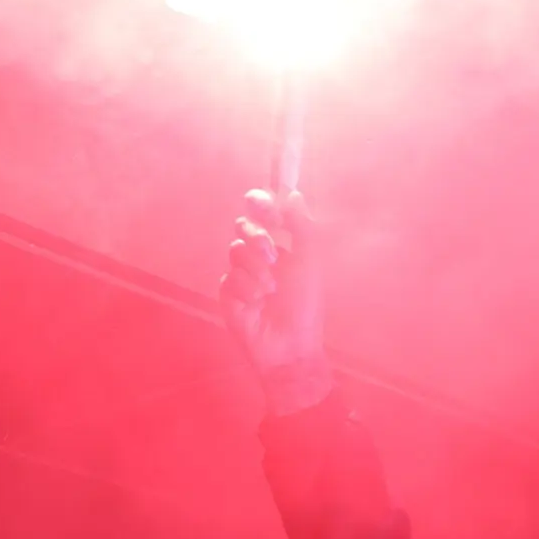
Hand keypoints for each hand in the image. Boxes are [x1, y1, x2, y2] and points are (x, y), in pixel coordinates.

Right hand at [220, 188, 337, 414]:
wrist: (291, 345)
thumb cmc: (305, 306)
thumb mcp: (310, 262)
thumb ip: (303, 227)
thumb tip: (293, 193)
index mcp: (280, 246)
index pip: (262, 212)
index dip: (261, 203)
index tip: (268, 208)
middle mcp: (258, 256)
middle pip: (242, 225)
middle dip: (257, 236)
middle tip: (272, 255)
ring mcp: (240, 274)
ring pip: (235, 251)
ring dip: (257, 270)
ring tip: (271, 291)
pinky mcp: (227, 293)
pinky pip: (230, 278)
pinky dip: (248, 290)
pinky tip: (259, 305)